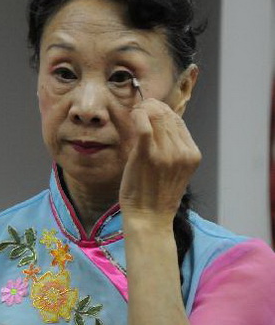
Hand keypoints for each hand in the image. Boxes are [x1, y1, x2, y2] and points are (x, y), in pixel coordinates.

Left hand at [119, 99, 199, 226]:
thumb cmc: (155, 194)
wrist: (149, 217)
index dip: (162, 110)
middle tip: (138, 109)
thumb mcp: (173, 169)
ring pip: (156, 117)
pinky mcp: (148, 155)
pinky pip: (144, 126)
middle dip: (151, 107)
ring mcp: (167, 153)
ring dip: (142, 110)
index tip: (148, 109)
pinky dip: (138, 116)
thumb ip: (170, 148)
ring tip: (134, 114)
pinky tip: (133, 117)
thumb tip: (157, 123)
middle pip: (167, 116)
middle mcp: (183, 152)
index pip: (178, 121)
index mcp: (192, 154)